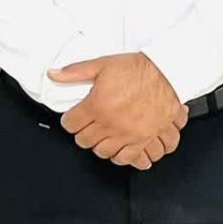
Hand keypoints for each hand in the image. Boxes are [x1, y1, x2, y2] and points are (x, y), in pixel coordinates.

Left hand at [49, 52, 186, 168]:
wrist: (168, 72)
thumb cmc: (139, 69)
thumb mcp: (102, 65)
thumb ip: (76, 72)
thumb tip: (54, 74)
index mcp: (97, 107)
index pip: (71, 125)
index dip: (70, 120)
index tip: (74, 118)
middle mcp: (112, 125)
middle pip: (87, 142)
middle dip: (85, 134)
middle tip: (89, 127)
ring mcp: (130, 135)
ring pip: (107, 154)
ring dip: (104, 147)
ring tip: (107, 138)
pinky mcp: (147, 139)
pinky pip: (135, 158)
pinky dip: (130, 157)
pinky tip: (128, 150)